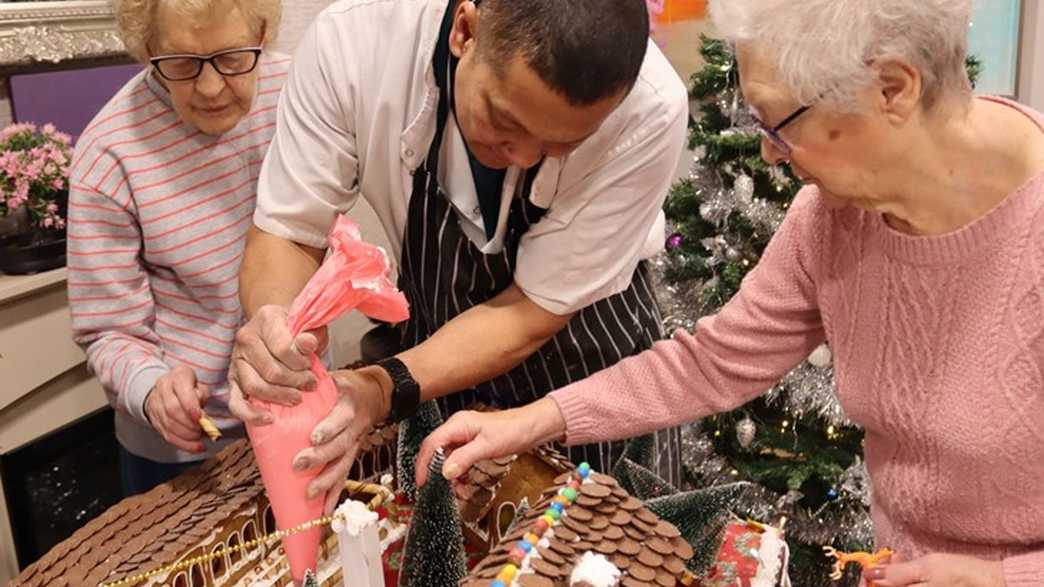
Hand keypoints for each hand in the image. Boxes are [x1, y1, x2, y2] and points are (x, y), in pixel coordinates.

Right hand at [144, 365, 209, 452]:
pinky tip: (195, 447)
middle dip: (189, 424)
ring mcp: (156, 404)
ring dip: (186, 436)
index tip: (200, 418)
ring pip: (168, 424)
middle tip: (202, 430)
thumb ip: (202, 396)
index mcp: (178, 376)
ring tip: (199, 439)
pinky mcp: (154, 419)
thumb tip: (202, 417)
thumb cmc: (190, 387)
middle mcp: (163, 388)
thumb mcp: (200, 385)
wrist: (169, 388)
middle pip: (172, 409)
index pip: (182, 390)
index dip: (191, 406)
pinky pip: (167, 435)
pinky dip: (182, 444)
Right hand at [228, 304, 327, 424]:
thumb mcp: (311, 325)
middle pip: (270, 371)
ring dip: (280, 396)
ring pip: (255, 386)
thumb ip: (311, 335)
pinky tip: (269, 419)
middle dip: (295, 382)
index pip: (283, 348)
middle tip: (310, 385)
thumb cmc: (298, 328)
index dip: (301, 363)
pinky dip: (251, 414)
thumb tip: (307, 344)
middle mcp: (246, 337)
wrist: (280, 327)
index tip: (312, 366)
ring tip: (298, 397)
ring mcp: (236, 359)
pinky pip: (236, 402)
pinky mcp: (232, 379)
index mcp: (266, 318)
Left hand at [290, 367, 390, 513]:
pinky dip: (335, 494)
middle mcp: (355, 427)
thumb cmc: (346, 387)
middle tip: (298, 464)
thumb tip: (277, 387)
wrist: (375, 394)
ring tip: (310, 493)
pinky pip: (344, 476)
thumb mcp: (333, 377)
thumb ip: (310, 383)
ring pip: (343, 465)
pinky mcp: (352, 455)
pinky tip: (324, 511)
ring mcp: (355, 444)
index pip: (341, 418)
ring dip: (327, 481)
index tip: (314, 437)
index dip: (330, 428)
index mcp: (349, 405)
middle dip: (320, 458)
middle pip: (341, 446)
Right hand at [415, 398, 566, 487]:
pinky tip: (463, 484)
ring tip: (455, 490)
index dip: (423, 464)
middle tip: (434, 489)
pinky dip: (458, 473)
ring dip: (448, 475)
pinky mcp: (471, 444)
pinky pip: (457, 459)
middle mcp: (457, 428)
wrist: (531, 427)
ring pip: (446, 457)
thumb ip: (464, 459)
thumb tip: (445, 472)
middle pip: (436, 451)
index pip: (431, 444)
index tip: (422, 482)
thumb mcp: (488, 447)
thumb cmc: (513, 431)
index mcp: (457, 424)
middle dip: (434, 471)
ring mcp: (464, 436)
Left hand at [865, 553, 1003, 586]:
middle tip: (889, 557)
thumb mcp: (924, 568)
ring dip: (892, 573)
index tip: (868, 566)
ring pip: (896, 586)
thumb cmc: (960, 575)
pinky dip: (904, 577)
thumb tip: (870, 572)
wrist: (988, 583)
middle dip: (881, 573)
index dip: (868, 579)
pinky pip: (908, 586)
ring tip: (900, 558)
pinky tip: (909, 566)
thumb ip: (895, 573)